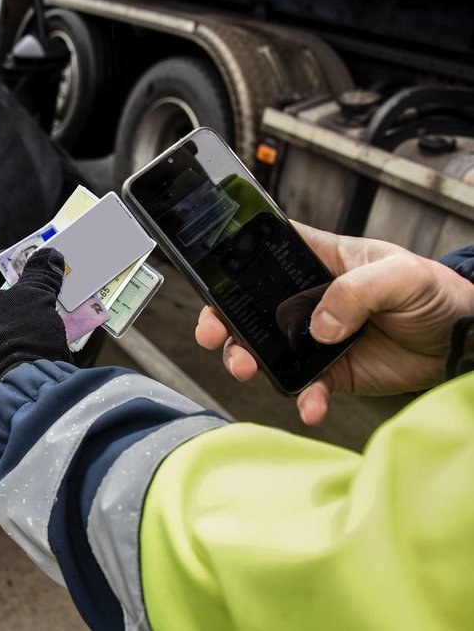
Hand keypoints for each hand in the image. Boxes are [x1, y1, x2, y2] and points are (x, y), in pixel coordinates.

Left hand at [0, 248, 72, 397]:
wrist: (30, 386)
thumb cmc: (19, 336)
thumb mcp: (33, 295)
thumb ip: (41, 273)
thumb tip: (49, 256)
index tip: (20, 255)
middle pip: (3, 295)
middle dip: (29, 283)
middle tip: (49, 272)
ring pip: (22, 316)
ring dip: (43, 303)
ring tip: (64, 292)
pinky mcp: (17, 361)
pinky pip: (33, 336)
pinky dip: (49, 325)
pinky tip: (69, 318)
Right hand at [195, 223, 473, 425]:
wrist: (464, 341)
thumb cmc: (436, 291)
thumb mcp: (401, 275)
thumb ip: (357, 291)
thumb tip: (320, 326)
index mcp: (318, 261)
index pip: (263, 254)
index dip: (231, 263)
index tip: (211, 279)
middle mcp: (308, 298)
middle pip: (249, 305)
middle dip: (223, 322)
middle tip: (214, 336)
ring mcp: (315, 336)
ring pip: (267, 349)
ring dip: (249, 361)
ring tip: (249, 371)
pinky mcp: (331, 371)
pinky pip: (305, 386)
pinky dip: (304, 399)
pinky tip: (311, 406)